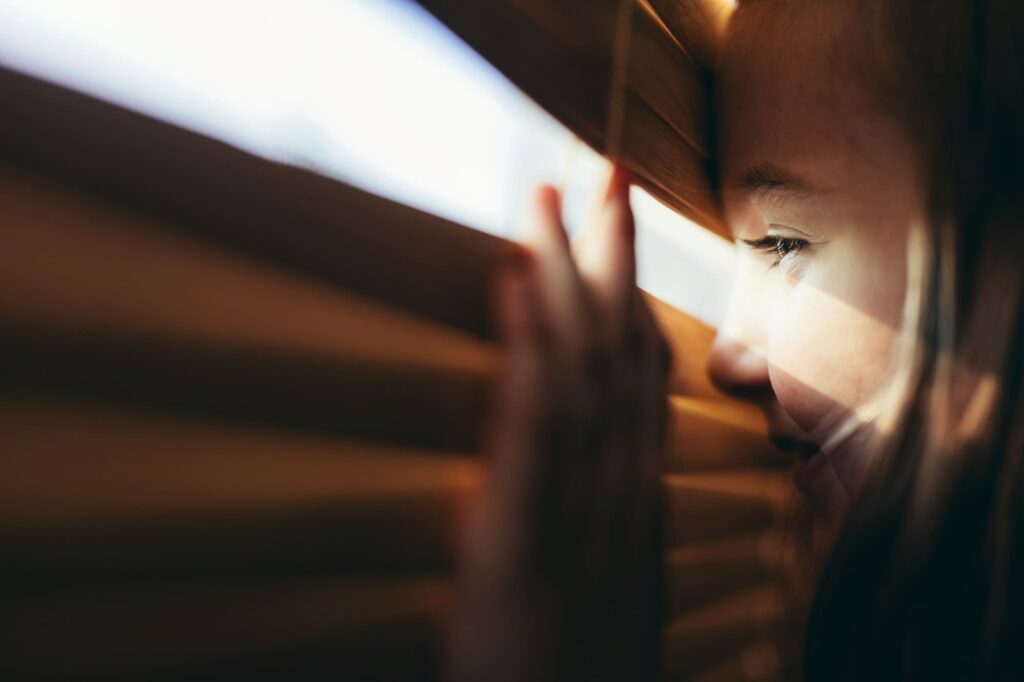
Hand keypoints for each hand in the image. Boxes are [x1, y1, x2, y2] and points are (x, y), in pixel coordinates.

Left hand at [449, 166, 670, 681]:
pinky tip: (513, 285)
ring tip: (552, 202)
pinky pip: (533, 424)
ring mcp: (578, 505)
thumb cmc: (575, 672)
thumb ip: (601, 525)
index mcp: (631, 501)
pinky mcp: (522, 530)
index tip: (621, 237)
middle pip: (619, 354)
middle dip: (612, 257)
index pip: (639, 382)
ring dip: (566, 277)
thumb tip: (592, 477)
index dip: (630, 300)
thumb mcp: (607, 593)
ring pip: (582, 369)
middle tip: (604, 173)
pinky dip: (529, 347)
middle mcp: (617, 489)